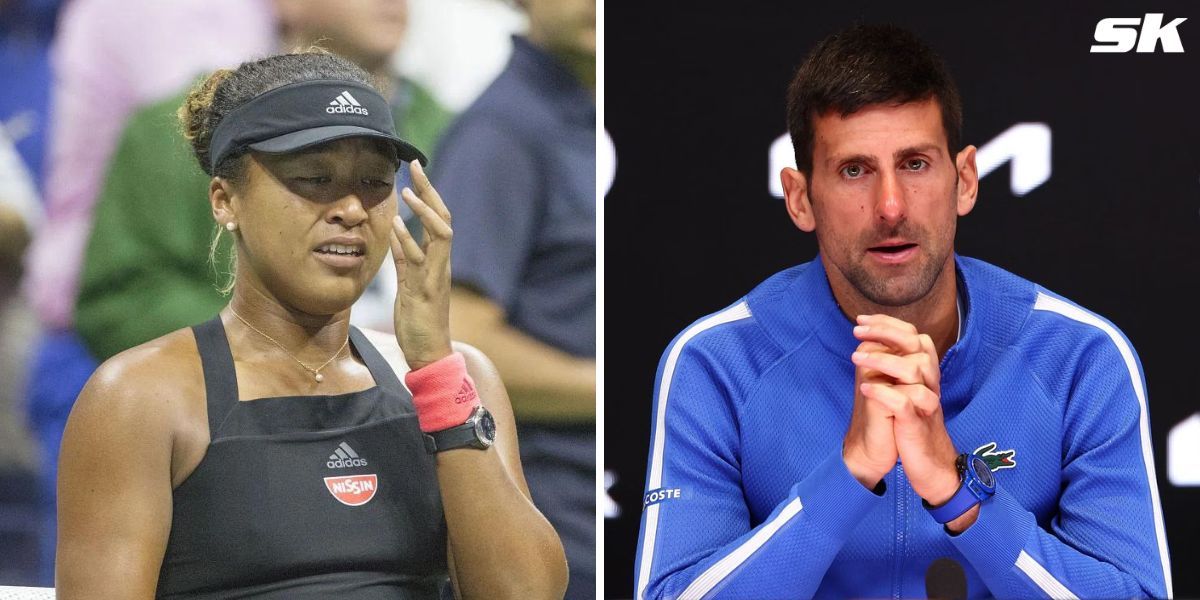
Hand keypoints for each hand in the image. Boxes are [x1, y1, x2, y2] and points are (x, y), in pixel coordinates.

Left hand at [389, 161, 453, 369]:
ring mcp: (435, 276)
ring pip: (440, 235)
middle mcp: (441, 264)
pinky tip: (395, 225)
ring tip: (407, 192)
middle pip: (442, 218)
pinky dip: (408, 241)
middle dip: (430, 191)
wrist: (430, 353)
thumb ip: (404, 259)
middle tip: (416, 167)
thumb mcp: (408, 283)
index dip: (428, 193)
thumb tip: (396, 234)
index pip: (438, 218)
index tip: (415, 170)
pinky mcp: (425, 290)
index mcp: (437, 260)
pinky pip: (419, 261)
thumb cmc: (419, 320)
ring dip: (423, 212)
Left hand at [850, 315, 959, 506]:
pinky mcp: (917, 425)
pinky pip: (905, 402)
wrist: (928, 467)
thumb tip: (870, 343)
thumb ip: (893, 371)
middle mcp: (930, 384)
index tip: (861, 321)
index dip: (889, 324)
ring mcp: (926, 404)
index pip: (914, 336)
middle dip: (886, 332)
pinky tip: (864, 388)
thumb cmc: (910, 428)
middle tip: (857, 332)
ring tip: (855, 358)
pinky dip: (884, 392)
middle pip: (918, 344)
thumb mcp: (902, 394)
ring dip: (882, 359)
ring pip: (914, 368)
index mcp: (925, 375)